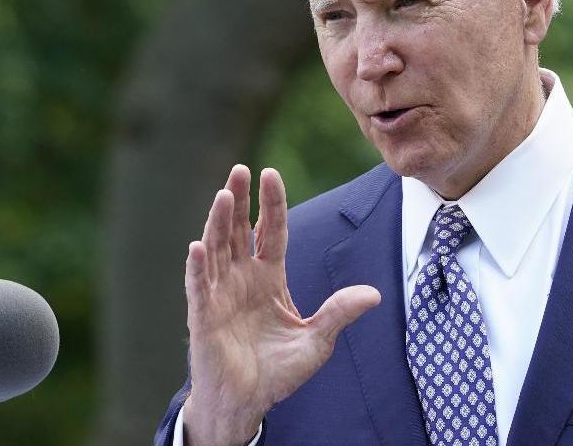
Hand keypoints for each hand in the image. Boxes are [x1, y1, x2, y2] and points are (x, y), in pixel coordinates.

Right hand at [181, 165, 380, 445]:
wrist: (248, 403)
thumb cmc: (277, 372)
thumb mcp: (317, 340)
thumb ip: (339, 313)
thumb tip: (375, 295)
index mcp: (268, 277)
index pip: (270, 231)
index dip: (271, 203)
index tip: (270, 173)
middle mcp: (241, 278)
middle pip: (238, 230)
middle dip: (239, 199)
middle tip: (240, 169)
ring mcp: (219, 294)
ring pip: (216, 249)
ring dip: (218, 222)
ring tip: (224, 194)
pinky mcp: (203, 316)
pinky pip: (198, 286)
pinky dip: (197, 266)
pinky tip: (198, 246)